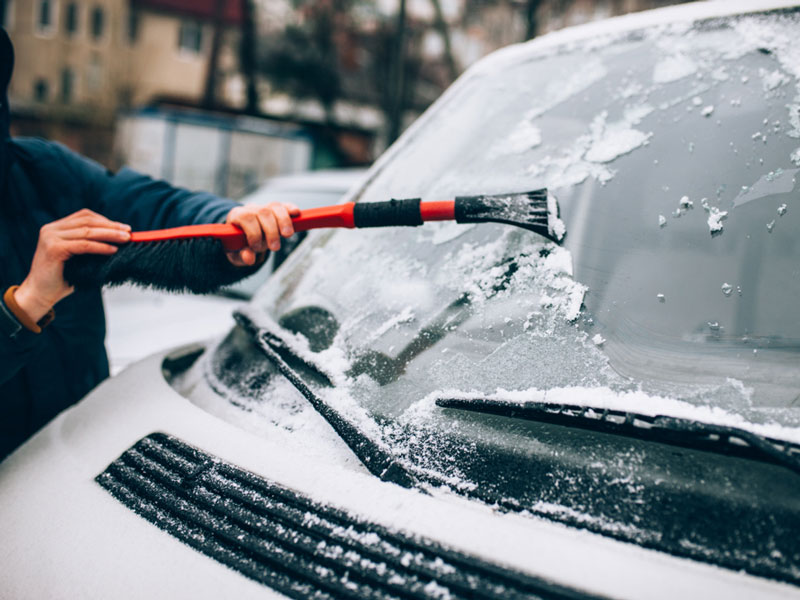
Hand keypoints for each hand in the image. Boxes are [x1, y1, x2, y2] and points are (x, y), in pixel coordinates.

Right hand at [14, 209, 130, 320]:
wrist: (40, 294)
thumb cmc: (62, 278)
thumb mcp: (78, 257)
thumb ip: (91, 245)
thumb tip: (120, 240)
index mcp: (56, 228)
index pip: (84, 217)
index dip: (106, 221)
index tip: (124, 228)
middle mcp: (51, 229)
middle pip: (87, 221)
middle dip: (111, 226)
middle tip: (129, 232)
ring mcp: (51, 237)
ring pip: (87, 232)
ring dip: (110, 235)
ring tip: (126, 240)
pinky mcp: (54, 248)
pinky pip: (84, 245)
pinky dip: (101, 247)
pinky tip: (113, 250)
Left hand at [225, 202, 299, 266]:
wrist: (241, 237)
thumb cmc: (238, 244)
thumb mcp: (237, 252)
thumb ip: (242, 254)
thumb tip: (249, 259)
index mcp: (237, 216)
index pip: (246, 217)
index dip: (254, 232)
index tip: (257, 247)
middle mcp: (251, 209)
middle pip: (263, 212)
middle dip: (271, 231)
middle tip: (274, 248)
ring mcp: (264, 207)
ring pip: (275, 207)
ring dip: (284, 221)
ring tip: (287, 235)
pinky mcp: (276, 210)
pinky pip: (284, 205)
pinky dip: (291, 208)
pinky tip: (296, 214)